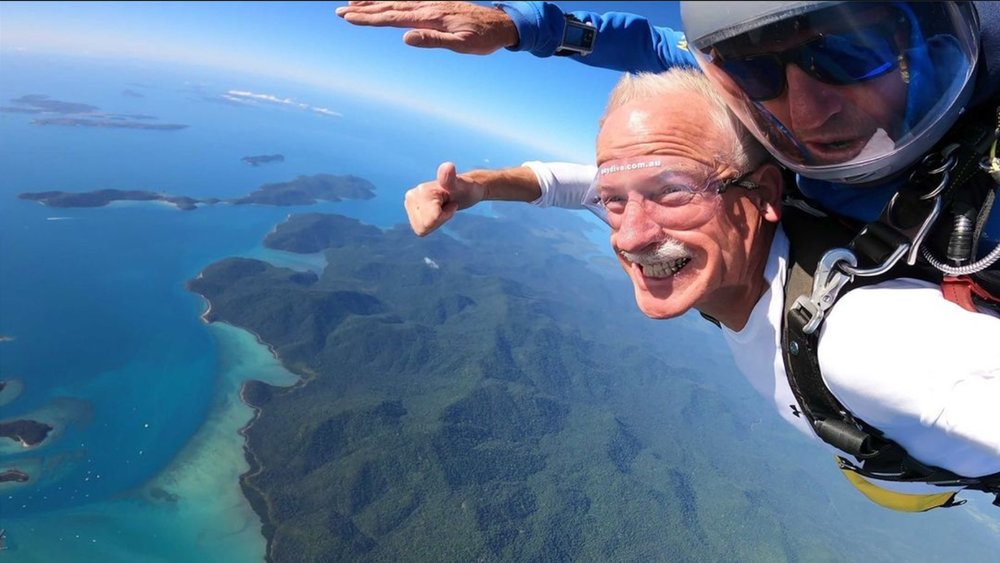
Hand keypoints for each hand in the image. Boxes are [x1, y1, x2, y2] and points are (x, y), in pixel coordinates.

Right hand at [335, 1, 518, 54]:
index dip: (368, 18)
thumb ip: (433, 40)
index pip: (392, 17)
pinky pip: (406, 0)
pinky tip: (383, 2)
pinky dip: (390, 0)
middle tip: (339, 11)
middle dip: (363, 9)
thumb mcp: (462, 44)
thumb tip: (406, 38)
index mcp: (430, 17)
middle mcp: (427, 6)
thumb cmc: (483, 38)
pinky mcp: (436, 4)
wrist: (501, 23)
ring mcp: (431, 3)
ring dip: (372, 3)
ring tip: (352, 3)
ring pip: (395, 2)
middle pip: (388, 7)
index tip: (348, 16)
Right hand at [404, 162, 485, 235]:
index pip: (431, 218)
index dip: (445, 216)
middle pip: (424, 226)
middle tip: (448, 205)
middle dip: (440, 219)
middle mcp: (411, 195)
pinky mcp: (412, 211)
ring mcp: (410, 203)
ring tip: (443, 208)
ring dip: (436, 222)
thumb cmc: (466, 188)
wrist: (464, 190)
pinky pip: (421, 229)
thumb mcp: (462, 185)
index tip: (452, 203)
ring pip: (422, 229)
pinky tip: (438, 212)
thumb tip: (447, 166)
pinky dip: (432, 224)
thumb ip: (451, 178)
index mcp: (421, 191)